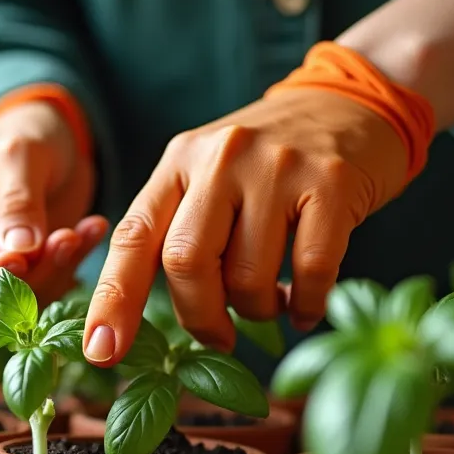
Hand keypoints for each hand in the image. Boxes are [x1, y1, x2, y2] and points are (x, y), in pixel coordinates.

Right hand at [0, 100, 106, 305]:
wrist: (50, 137)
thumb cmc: (26, 132)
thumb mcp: (22, 152)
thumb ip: (18, 201)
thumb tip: (20, 251)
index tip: (26, 260)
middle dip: (31, 274)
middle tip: (71, 239)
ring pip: (13, 298)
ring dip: (56, 271)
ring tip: (88, 229)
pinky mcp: (13, 272)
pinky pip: (39, 289)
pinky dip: (68, 267)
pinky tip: (90, 233)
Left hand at [84, 86, 411, 364]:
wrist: (353, 101)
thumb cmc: (271, 162)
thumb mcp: (211, 176)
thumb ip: (178, 230)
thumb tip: (145, 320)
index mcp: (179, 162)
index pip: (133, 238)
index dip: (113, 301)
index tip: (101, 352)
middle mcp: (221, 158)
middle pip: (185, 262)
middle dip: (199, 317)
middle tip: (219, 336)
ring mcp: (277, 167)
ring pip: (247, 276)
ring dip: (257, 311)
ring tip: (271, 303)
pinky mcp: (332, 183)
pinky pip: (311, 272)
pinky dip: (306, 306)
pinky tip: (305, 307)